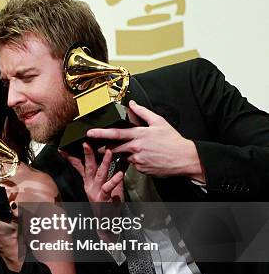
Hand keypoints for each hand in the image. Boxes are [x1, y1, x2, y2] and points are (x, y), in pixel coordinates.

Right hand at [64, 143, 123, 202]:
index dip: (73, 156)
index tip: (65, 147)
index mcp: (89, 181)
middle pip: (88, 167)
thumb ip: (110, 173)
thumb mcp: (106, 186)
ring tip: (109, 152)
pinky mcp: (103, 199)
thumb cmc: (108, 203)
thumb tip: (118, 159)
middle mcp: (90, 185)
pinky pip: (108, 188)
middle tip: (86, 143)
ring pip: (99, 174)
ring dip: (104, 162)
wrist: (107, 223)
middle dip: (88, 154)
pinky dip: (114, 180)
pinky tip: (120, 173)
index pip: (79, 166)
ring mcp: (96, 192)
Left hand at [87, 101, 204, 181]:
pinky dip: (133, 160)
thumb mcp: (159, 122)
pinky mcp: (140, 169)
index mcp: (139, 135)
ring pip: (122, 156)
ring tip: (133, 149)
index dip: (101, 133)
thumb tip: (131, 104)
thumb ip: (143, 112)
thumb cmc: (172, 140)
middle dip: (103, 147)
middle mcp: (135, 148)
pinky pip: (132, 164)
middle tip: (96, 145)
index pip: (115, 133)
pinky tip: (144, 156)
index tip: (89, 133)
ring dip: (122, 153)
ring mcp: (137, 160)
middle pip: (113, 148)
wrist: (184, 159)